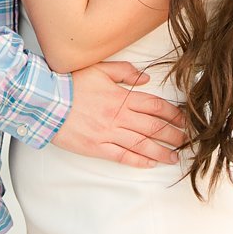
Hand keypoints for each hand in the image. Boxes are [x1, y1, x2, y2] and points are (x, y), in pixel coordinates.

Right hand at [51, 62, 187, 167]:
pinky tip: (149, 164)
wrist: (45, 101)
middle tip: (186, 141)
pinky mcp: (96, 147)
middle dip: (172, 134)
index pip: (154, 106)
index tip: (184, 120)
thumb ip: (124, 72)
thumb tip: (146, 79)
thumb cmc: (70, 83)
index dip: (172, 114)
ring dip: (160, 151)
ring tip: (174, 157)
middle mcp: (118, 116)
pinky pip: (121, 156)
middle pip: (152, 127)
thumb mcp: (99, 69)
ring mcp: (108, 133)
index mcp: (120, 96)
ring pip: (141, 144)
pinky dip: (137, 160)